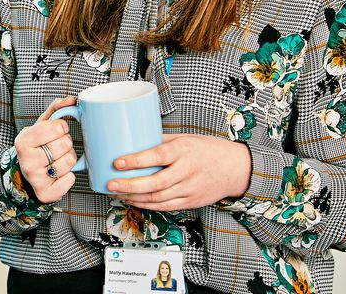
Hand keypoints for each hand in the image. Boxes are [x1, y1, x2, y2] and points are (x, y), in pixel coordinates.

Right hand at [13, 97, 79, 203]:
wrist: (24, 175)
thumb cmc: (36, 147)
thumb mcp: (40, 127)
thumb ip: (55, 110)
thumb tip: (72, 99)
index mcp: (23, 141)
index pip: (57, 127)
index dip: (61, 128)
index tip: (55, 132)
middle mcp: (26, 160)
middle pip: (65, 144)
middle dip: (65, 144)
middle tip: (56, 148)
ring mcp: (35, 178)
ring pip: (70, 161)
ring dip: (68, 160)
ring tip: (57, 160)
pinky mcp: (45, 193)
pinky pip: (70, 179)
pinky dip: (68, 177)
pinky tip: (59, 174)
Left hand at [107, 133, 251, 210]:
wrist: (235, 169)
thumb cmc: (208, 150)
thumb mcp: (185, 138)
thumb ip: (160, 141)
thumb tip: (134, 140)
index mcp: (184, 151)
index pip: (156, 156)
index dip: (135, 161)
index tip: (117, 162)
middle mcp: (187, 171)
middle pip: (155, 183)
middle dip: (129, 185)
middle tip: (110, 184)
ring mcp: (189, 189)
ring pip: (157, 198)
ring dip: (134, 197)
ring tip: (117, 193)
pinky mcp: (190, 201)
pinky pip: (165, 207)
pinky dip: (146, 205)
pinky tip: (133, 201)